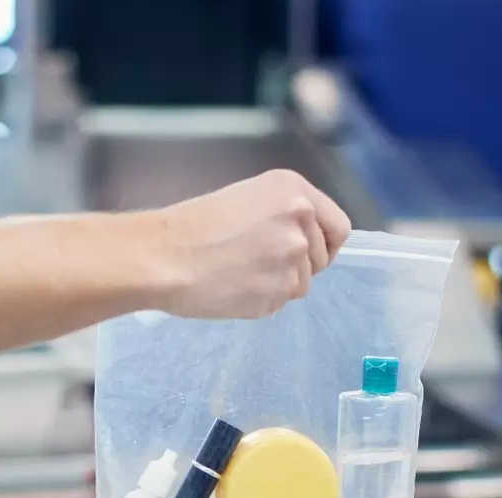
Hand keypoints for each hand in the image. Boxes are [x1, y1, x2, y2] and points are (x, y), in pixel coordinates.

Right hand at [154, 170, 352, 318]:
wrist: (163, 256)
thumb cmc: (193, 227)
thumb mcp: (247, 199)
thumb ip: (284, 216)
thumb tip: (304, 243)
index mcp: (294, 190)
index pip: (339, 226)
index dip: (325, 242)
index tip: (310, 251)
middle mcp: (300, 221)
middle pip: (322, 258)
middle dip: (298, 265)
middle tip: (258, 261)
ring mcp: (292, 258)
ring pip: (301, 284)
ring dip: (277, 284)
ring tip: (239, 272)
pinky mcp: (278, 292)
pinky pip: (280, 302)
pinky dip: (261, 299)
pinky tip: (234, 286)